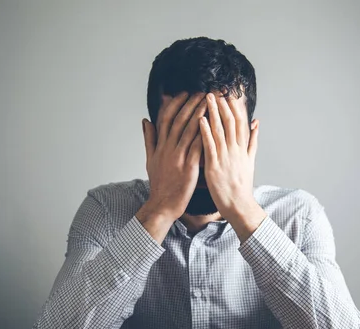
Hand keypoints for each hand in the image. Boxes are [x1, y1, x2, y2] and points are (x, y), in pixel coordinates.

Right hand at [138, 92, 207, 230]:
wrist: (163, 204)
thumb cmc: (159, 183)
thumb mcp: (150, 159)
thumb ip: (149, 139)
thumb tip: (145, 120)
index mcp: (160, 146)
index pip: (166, 119)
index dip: (175, 104)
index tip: (184, 93)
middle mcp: (168, 149)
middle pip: (179, 121)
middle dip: (190, 104)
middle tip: (201, 92)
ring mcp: (178, 158)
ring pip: (189, 131)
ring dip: (200, 115)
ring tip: (210, 102)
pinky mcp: (189, 168)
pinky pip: (198, 148)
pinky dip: (204, 135)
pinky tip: (213, 125)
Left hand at [199, 92, 265, 240]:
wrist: (239, 204)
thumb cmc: (242, 185)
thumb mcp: (250, 160)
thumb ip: (253, 140)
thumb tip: (257, 122)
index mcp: (242, 147)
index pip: (239, 121)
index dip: (233, 106)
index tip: (227, 93)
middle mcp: (235, 149)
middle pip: (230, 121)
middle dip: (222, 104)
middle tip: (214, 89)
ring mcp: (225, 157)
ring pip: (219, 129)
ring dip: (212, 112)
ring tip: (205, 97)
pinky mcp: (215, 165)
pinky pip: (209, 145)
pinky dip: (205, 131)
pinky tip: (200, 119)